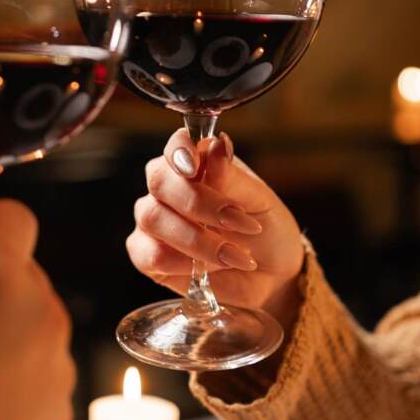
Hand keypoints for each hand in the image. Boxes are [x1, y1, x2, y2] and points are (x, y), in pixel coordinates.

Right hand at [127, 128, 305, 328]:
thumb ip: (231, 177)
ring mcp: (154, 222)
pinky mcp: (148, 257)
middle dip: (198, 203)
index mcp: (195, 165)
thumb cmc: (266, 230)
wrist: (272, 275)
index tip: (195, 167)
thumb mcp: (259, 201)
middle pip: (159, 181)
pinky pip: (151, 255)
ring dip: (198, 239)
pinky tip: (211, 268)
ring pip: (154, 219)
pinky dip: (184, 263)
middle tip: (238, 222)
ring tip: (235, 255)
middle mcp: (167, 189)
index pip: (175, 146)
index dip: (180, 151)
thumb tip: (217, 144)